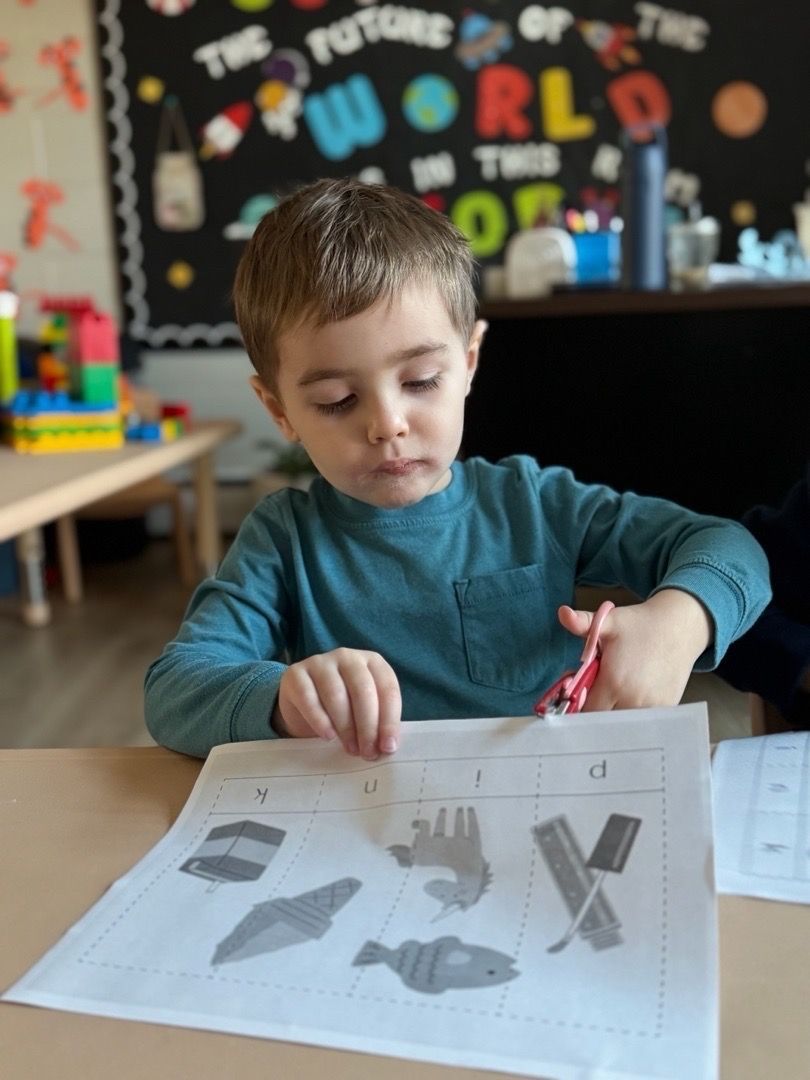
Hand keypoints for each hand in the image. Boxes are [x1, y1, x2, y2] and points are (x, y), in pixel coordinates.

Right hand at [273, 648, 400, 759]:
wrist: (302, 704)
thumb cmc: (343, 707)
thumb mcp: (364, 709)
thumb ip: (378, 722)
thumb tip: (387, 747)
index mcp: (372, 661)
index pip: (387, 688)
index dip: (390, 720)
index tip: (388, 747)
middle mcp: (348, 657)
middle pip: (363, 691)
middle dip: (368, 726)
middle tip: (367, 752)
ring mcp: (320, 662)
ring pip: (337, 695)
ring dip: (346, 727)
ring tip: (351, 748)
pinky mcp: (296, 674)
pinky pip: (309, 698)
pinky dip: (320, 721)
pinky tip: (328, 737)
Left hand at [557, 589, 712, 711]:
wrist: (679, 626)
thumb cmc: (639, 624)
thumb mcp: (609, 621)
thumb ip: (581, 622)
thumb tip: (562, 612)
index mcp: (614, 683)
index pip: (587, 711)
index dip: (579, 706)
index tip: (578, 695)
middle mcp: (633, 700)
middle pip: (604, 721)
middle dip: (596, 710)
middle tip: (596, 692)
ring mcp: (652, 707)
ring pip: (624, 723)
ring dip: (616, 714)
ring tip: (615, 693)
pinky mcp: (666, 708)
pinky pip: (644, 721)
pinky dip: (635, 714)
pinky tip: (633, 696)